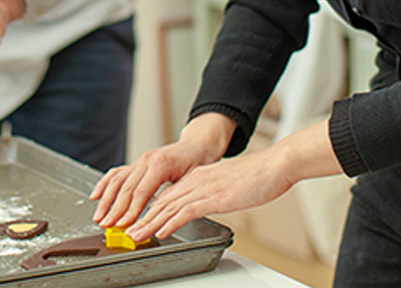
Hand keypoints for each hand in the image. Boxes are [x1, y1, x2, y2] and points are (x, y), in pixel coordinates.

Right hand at [89, 113, 235, 229]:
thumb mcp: (192, 179)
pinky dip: (104, 184)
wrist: (197, 145)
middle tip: (106, 225)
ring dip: (105, 200)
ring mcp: (140, 160)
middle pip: (125, 188)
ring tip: (99, 216)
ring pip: (117, 181)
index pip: (141, 192)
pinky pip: (117, 173)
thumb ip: (174, 194)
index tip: (122, 224)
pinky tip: (96, 195)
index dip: (130, 210)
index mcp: (161, 164)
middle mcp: (147, 160)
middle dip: (114, 209)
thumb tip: (159, 213)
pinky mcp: (137, 163)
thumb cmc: (198, 162)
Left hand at [125, 148, 292, 242]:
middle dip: (142, 217)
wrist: (274, 165)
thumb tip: (204, 203)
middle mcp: (196, 180)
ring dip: (149, 223)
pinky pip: (186, 211)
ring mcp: (204, 188)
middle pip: (161, 201)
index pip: (167, 194)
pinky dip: (170, 222)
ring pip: (168, 207)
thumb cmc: (257, 176)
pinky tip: (161, 230)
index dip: (149, 209)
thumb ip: (211, 191)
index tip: (137, 220)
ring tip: (136, 234)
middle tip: (127, 230)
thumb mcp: (227, 183)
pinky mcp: (214, 198)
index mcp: (198, 176)